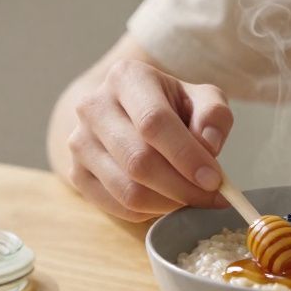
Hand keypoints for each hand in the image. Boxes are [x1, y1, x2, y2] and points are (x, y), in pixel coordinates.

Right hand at [66, 59, 232, 220]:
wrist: (127, 113)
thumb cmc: (171, 106)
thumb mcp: (201, 98)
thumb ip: (213, 115)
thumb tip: (209, 145)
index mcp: (126, 77)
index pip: (154, 122)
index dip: (186, 155)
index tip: (214, 179)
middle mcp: (94, 106)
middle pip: (139, 161)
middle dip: (182, 187)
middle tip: (212, 197)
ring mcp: (80, 141)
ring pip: (127, 190)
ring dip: (168, 203)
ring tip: (193, 199)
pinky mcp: (76, 172)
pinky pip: (116, 206)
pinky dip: (149, 212)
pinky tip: (168, 201)